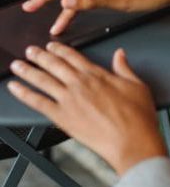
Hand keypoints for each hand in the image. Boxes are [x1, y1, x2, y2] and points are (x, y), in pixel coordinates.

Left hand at [7, 43, 166, 175]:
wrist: (131, 141)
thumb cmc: (137, 116)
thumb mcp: (137, 86)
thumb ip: (124, 68)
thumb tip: (120, 54)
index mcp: (97, 75)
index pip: (74, 57)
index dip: (60, 49)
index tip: (52, 46)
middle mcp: (80, 84)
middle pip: (54, 65)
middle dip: (40, 56)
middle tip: (30, 51)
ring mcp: (69, 100)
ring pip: (43, 80)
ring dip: (28, 70)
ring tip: (17, 65)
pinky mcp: (62, 117)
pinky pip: (38, 102)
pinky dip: (24, 93)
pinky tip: (15, 88)